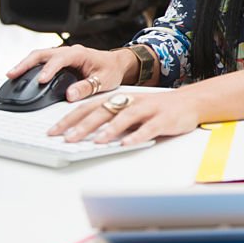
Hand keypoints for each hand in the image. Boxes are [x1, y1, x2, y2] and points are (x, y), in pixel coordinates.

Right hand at [6, 45, 136, 102]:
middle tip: (12, 74)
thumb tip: (70, 94)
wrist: (116, 64)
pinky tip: (21, 76)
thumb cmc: (111, 70)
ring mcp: (62, 55)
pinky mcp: (59, 62)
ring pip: (39, 56)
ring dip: (24, 64)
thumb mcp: (104, 80)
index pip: (60, 59)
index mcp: (79, 53)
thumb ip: (87, 87)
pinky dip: (29, 67)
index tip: (40, 79)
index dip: (49, 69)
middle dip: (26, 63)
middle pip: (42, 53)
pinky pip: (41, 61)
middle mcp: (68, 52)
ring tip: (11, 75)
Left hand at [48, 87, 200, 145]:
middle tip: (67, 138)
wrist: (190, 102)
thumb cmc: (157, 108)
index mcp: (120, 99)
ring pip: (126, 117)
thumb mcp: (130, 109)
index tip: (53, 131)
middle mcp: (131, 101)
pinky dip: (138, 135)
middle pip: (104, 111)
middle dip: (84, 125)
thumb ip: (110, 119)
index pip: (89, 106)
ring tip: (96, 141)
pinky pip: (149, 128)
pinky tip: (127, 144)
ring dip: (110, 129)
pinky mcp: (164, 119)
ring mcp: (148, 109)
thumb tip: (82, 134)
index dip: (70, 118)